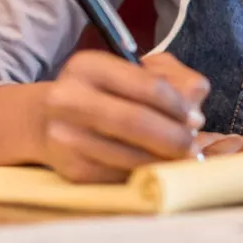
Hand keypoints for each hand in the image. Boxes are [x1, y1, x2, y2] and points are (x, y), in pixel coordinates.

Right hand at [38, 51, 209, 181]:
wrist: (47, 121)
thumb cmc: (106, 93)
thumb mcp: (136, 71)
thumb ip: (173, 80)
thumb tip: (194, 114)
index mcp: (89, 66)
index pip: (148, 85)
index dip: (180, 106)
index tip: (196, 119)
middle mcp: (69, 99)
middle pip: (137, 122)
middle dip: (175, 138)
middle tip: (193, 147)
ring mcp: (67, 137)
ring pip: (132, 156)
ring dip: (167, 161)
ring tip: (180, 158)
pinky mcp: (73, 171)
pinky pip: (123, 177)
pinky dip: (148, 175)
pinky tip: (155, 167)